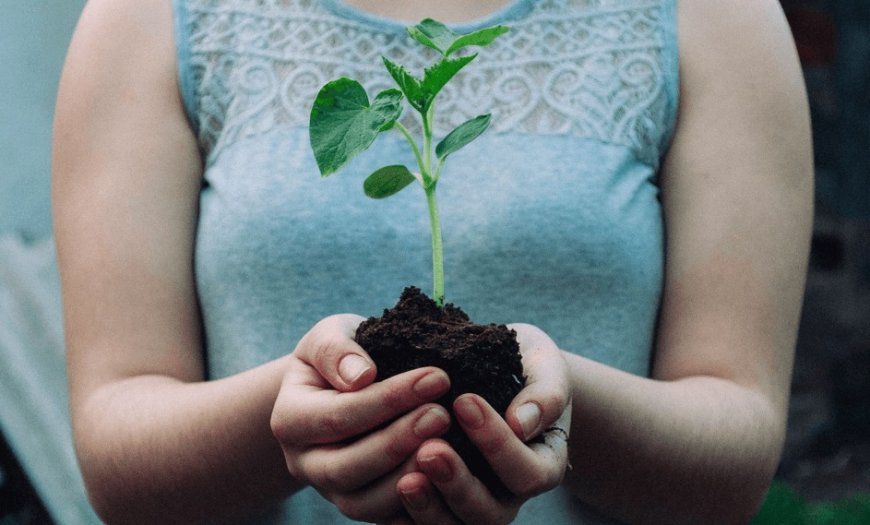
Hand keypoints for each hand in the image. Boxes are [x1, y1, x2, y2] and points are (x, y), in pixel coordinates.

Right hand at [270, 314, 452, 521]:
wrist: (338, 388)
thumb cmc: (340, 357)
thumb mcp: (329, 336)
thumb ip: (336, 350)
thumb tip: (361, 375)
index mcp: (289, 419)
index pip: (338, 416)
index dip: (388, 399)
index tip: (437, 377)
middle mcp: (304, 463)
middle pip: (347, 467)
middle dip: (399, 441)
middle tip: (443, 414)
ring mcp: (331, 491)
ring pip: (365, 503)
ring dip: (408, 477)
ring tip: (448, 446)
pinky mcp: (361, 505)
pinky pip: (387, 517)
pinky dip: (417, 504)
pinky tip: (448, 477)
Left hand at [392, 323, 571, 524]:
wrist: (497, 370)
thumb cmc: (524, 364)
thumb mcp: (543, 365)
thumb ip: (545, 393)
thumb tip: (521, 423)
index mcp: (542, 464)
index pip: (527, 473)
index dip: (498, 444)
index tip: (465, 401)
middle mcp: (509, 495)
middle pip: (489, 513)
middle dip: (458, 483)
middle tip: (430, 449)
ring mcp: (473, 506)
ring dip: (428, 507)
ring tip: (406, 479)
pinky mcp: (440, 505)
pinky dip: (405, 515)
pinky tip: (386, 486)